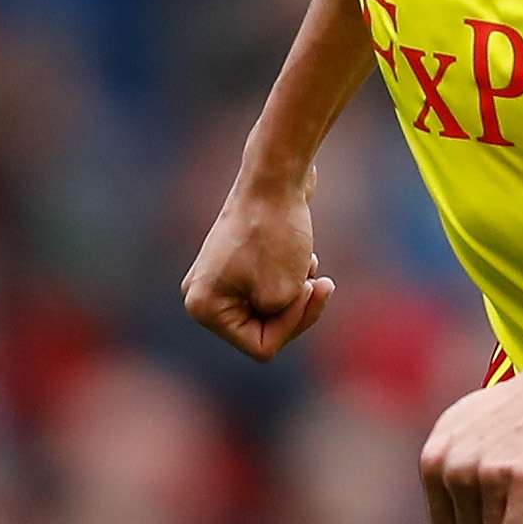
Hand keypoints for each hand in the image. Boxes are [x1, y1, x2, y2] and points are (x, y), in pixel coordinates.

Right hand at [183, 176, 333, 360]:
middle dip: (296, 309)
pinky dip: (291, 280)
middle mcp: (200, 294)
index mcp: (202, 308)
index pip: (262, 348)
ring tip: (309, 264)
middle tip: (322, 283)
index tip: (306, 290)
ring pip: (270, 311)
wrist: (275, 175)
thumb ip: (279, 320)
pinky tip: (305, 258)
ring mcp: (215, 277)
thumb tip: (270, 310)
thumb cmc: (276, 233)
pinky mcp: (234, 262)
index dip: (292, 324)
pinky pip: (267, 290)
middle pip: (264, 331)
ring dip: (297, 293)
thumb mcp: (284, 293)